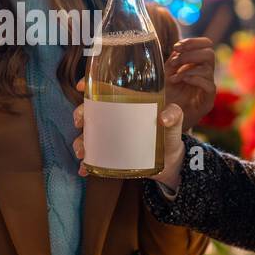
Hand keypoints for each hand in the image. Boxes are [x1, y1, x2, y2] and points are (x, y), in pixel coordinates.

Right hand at [71, 78, 185, 188]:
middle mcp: (114, 119)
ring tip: (82, 152)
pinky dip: (86, 165)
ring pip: (88, 136)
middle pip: (90, 111)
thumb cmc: (170, 134)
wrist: (170, 162)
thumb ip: (174, 115)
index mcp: (126, 103)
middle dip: (80, 114)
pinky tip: (84, 170)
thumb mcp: (175, 121)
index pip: (103, 89)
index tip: (80, 86)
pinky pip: (94, 159)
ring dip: (79, 142)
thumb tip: (163, 118)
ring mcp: (110, 137)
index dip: (89, 84)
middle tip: (80, 122)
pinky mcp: (110, 156)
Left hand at [163, 37, 215, 128]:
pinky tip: (181, 81)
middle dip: (190, 54)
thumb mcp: (168, 72)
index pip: (206, 45)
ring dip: (187, 68)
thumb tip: (178, 47)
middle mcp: (206, 74)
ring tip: (174, 77)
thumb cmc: (167, 94)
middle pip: (210, 53)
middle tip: (175, 61)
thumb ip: (175, 59)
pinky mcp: (208, 100)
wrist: (167, 118)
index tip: (177, 46)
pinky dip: (194, 79)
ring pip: (208, 68)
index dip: (193, 42)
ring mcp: (208, 87)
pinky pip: (209, 85)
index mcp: (198, 64)